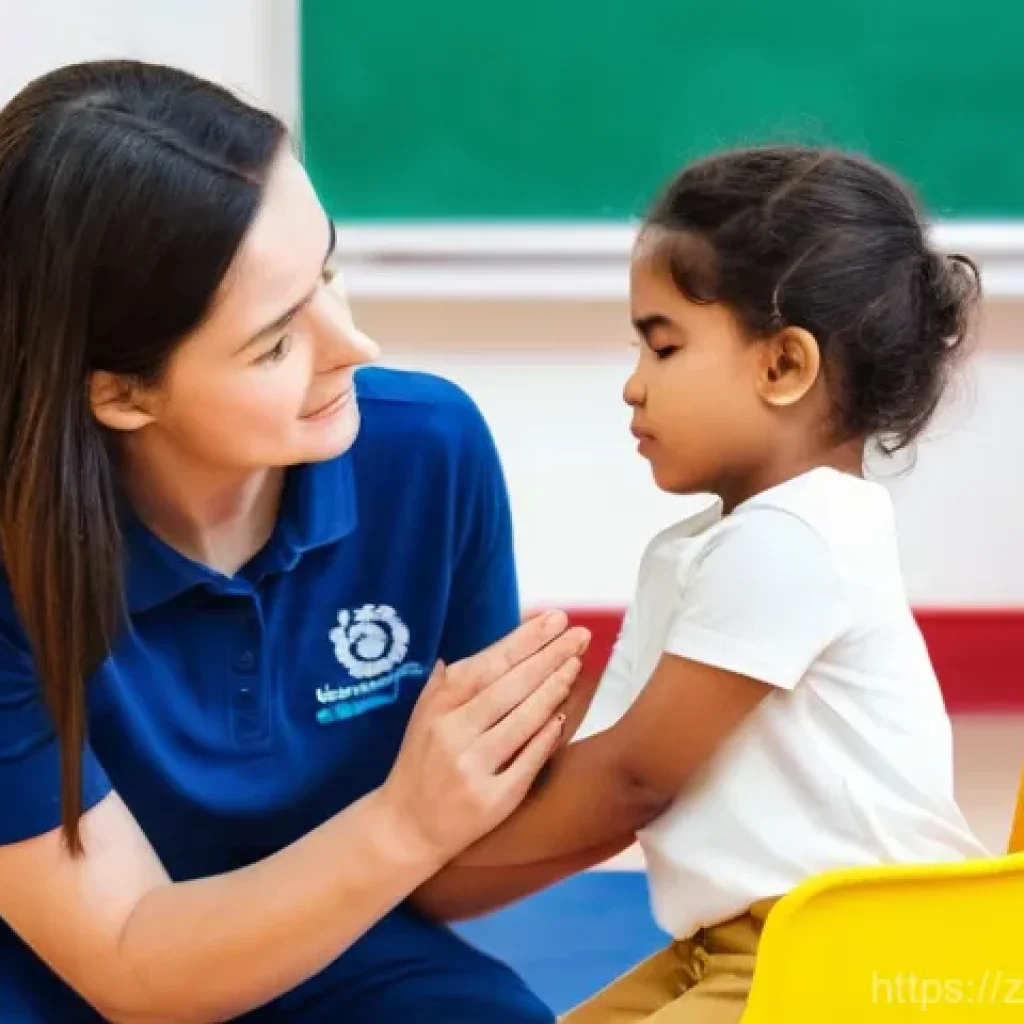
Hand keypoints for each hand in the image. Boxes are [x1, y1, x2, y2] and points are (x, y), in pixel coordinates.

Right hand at [381, 612, 589, 864]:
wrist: (406, 827)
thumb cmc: (423, 761)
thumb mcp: (426, 714)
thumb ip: (454, 680)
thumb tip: (493, 646)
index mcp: (439, 705)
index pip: (490, 663)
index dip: (526, 639)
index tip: (556, 619)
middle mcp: (452, 732)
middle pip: (511, 686)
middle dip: (550, 656)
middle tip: (579, 635)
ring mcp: (472, 767)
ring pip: (523, 719)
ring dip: (553, 689)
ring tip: (576, 665)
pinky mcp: (491, 801)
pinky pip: (528, 761)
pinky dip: (547, 736)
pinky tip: (563, 714)